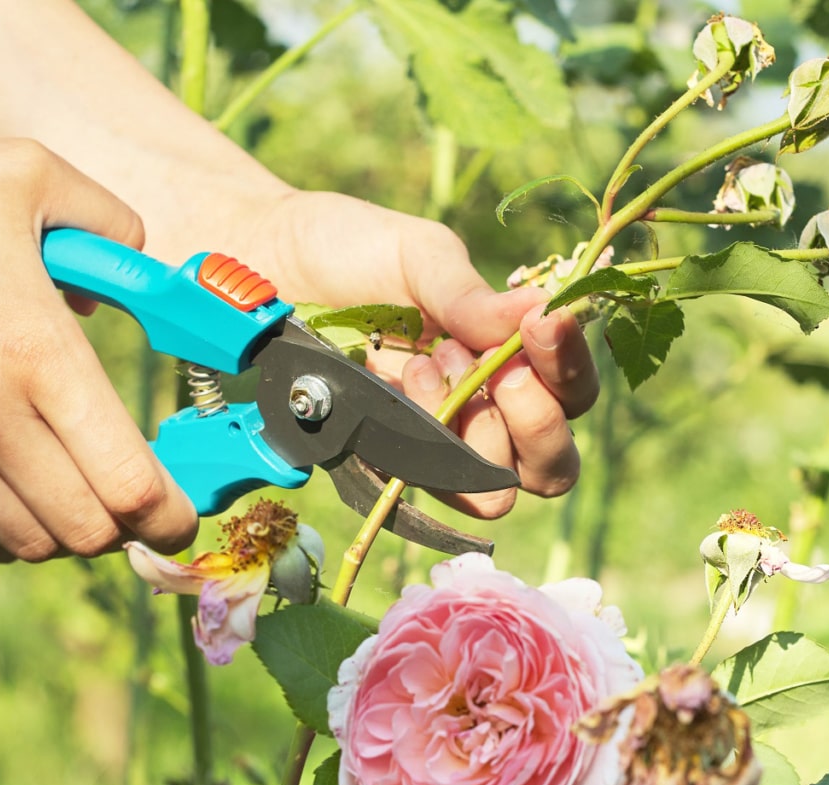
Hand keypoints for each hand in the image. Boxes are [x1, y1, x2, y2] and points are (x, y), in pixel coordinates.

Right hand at [0, 121, 196, 560]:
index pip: (128, 484)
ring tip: (83, 493)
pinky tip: (23, 500)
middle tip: (141, 501)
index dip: (172, 516)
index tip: (185, 514)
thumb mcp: (25, 172)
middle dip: (130, 529)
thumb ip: (110, 218)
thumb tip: (141, 269)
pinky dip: (10, 538)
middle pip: (90, 532)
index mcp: (38, 354)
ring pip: (32, 546)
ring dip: (71, 533)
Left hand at [196, 191, 598, 518]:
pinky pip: (422, 488)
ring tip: (428, 364)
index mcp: (506, 356)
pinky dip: (421, 443)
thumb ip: (470, 293)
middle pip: (550, 465)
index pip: (571, 392)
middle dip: (535, 421)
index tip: (545, 325)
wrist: (257, 262)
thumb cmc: (344, 249)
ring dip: (474, 431)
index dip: (571, 370)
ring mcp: (431, 445)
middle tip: (502, 371)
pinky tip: (396, 381)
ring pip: (496, 490)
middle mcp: (480, 411)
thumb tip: (542, 310)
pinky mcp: (380, 464)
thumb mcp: (416, 253)